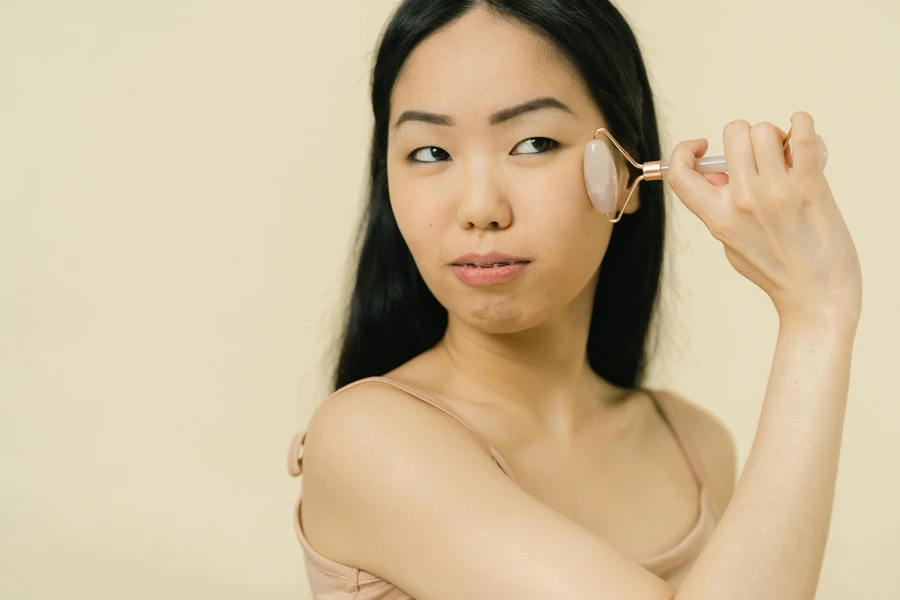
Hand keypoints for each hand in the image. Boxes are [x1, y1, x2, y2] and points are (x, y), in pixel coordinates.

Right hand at [666, 112, 861, 328]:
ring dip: (775, 135)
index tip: (702, 147)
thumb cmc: (777, 273)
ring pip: (764, 131)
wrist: (817, 297)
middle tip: (759, 155)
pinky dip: (802, 123)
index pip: (680, 173)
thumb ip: (720, 208)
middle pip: (733, 134)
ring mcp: (776, 192)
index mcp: (717, 217)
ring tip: (786, 154)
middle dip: (745, 137)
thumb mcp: (732, 243)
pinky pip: (803, 136)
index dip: (683, 151)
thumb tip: (720, 171)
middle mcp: (742, 201)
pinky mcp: (810, 187)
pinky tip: (801, 128)